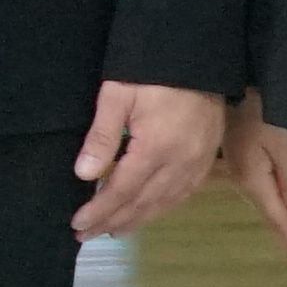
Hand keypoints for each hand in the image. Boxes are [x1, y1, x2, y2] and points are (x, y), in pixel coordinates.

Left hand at [71, 79, 223, 239]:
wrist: (199, 51)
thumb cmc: (152, 68)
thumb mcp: (118, 94)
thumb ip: (103, 136)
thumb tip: (85, 175)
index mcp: (156, 149)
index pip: (122, 191)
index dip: (99, 210)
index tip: (78, 225)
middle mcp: (180, 163)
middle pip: (143, 203)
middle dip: (113, 221)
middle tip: (87, 235)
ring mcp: (198, 161)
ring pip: (165, 202)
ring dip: (138, 219)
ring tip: (115, 230)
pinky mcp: (209, 156)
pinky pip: (184, 192)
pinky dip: (164, 207)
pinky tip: (151, 211)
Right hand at [233, 108, 286, 281]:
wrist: (233, 80)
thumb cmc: (260, 107)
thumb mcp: (281, 140)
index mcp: (255, 181)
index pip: (281, 222)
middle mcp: (246, 182)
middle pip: (272, 219)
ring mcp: (242, 171)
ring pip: (266, 207)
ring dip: (281, 227)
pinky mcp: (243, 160)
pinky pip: (262, 193)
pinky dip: (274, 208)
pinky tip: (277, 209)